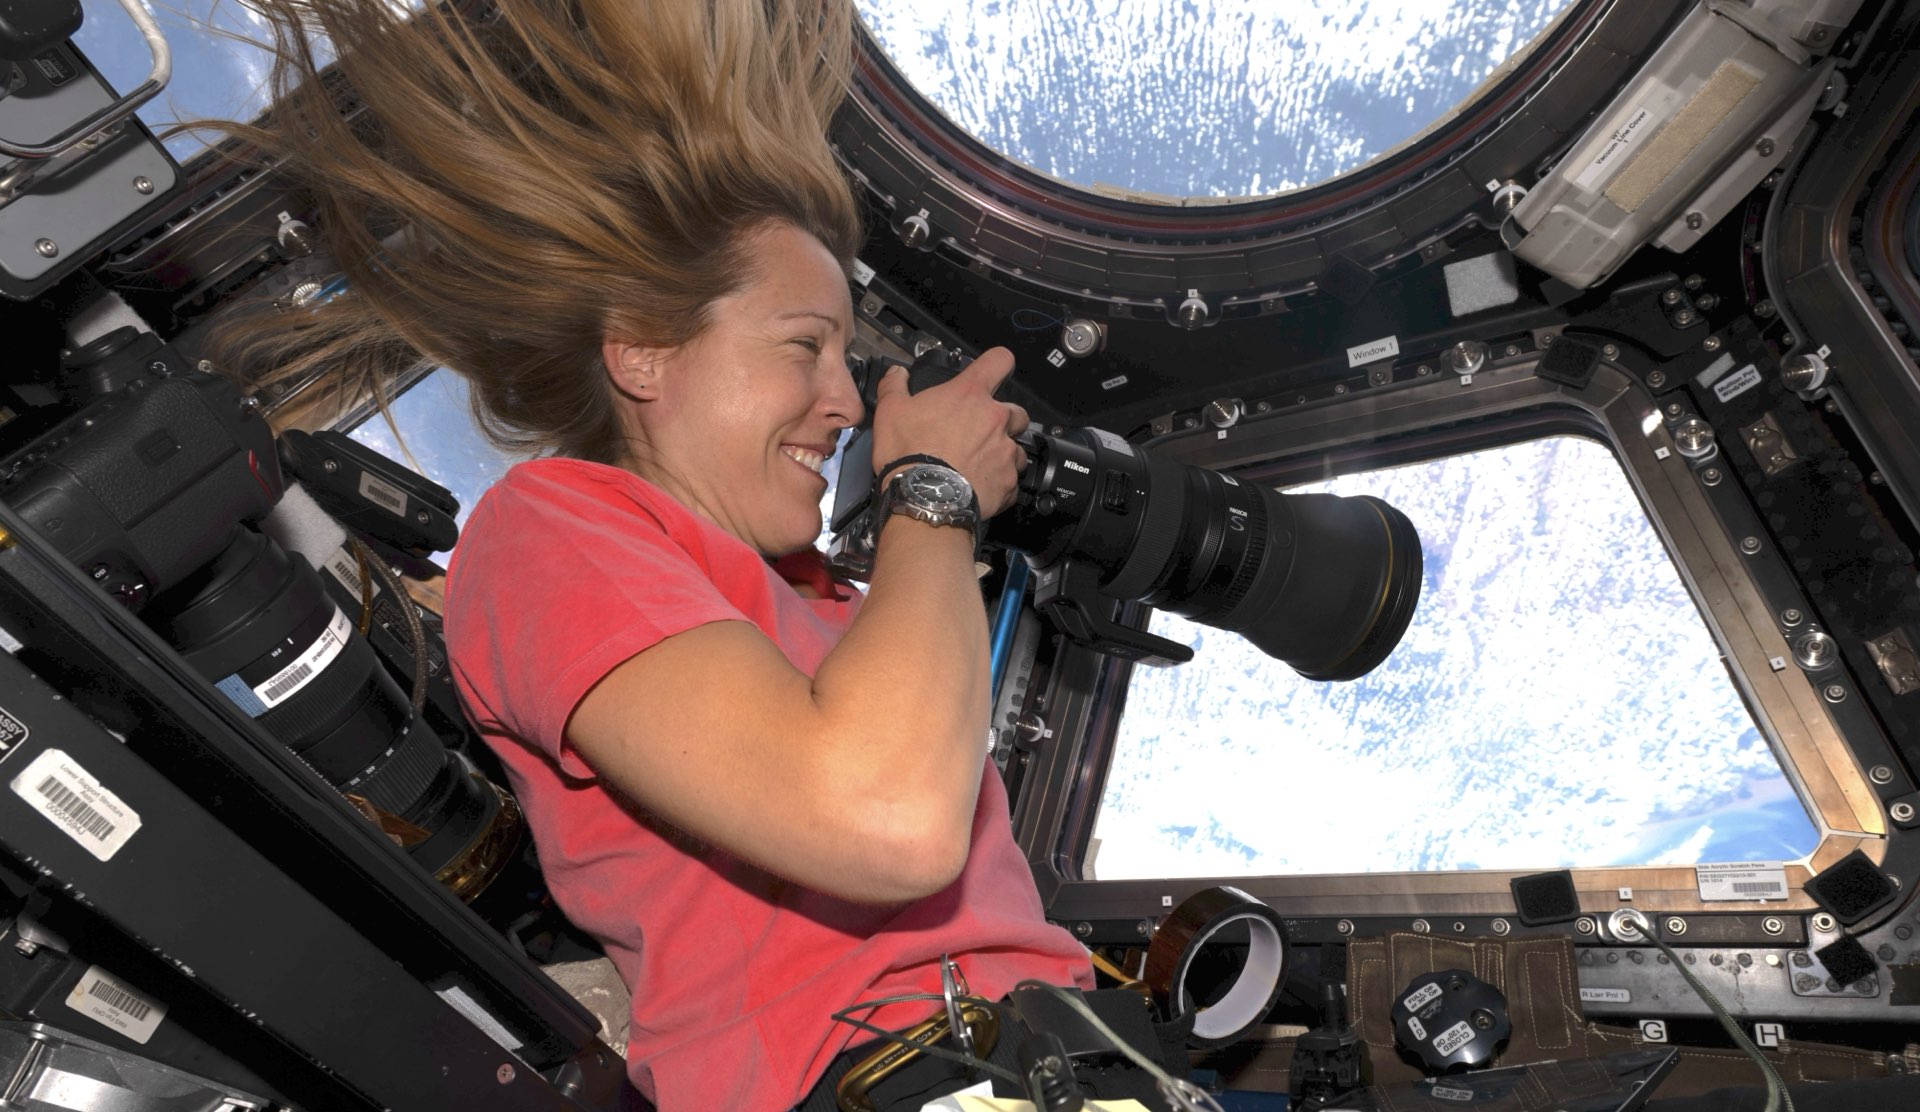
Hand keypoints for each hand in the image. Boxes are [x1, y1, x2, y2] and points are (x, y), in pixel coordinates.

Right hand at [870, 347, 1028, 515]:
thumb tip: (897, 374)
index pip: (999, 361)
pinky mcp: (1008, 481)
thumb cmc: (909, 453)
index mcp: (969, 395)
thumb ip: (895, 386)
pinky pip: (1011, 479)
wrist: (923, 499)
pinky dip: (999, 482)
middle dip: (1003, 419)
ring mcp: (1005, 451)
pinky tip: (980, 486)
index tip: (993, 371)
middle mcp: (995, 419)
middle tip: (979, 432)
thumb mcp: (890, 411)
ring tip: (979, 463)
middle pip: (1016, 411)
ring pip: (1017, 448)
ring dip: (1003, 452)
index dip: (998, 363)